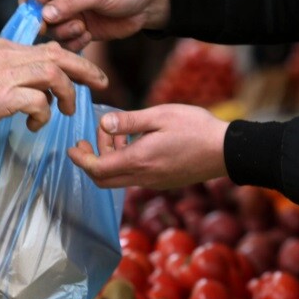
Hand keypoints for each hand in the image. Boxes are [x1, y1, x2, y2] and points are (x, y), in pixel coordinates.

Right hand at [0, 38, 107, 130]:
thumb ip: (10, 70)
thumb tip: (38, 87)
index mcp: (6, 48)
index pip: (48, 48)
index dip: (72, 59)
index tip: (86, 72)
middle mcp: (9, 56)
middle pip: (59, 55)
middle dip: (85, 69)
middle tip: (102, 83)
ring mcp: (7, 75)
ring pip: (54, 75)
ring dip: (66, 95)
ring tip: (66, 112)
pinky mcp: (4, 96)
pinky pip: (38, 102)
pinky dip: (43, 115)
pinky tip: (34, 125)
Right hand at [14, 0, 169, 51]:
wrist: (149, 5)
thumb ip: (71, 3)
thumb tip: (44, 15)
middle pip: (33, 3)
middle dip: (39, 16)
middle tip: (47, 26)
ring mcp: (68, 10)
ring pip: (48, 25)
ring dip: (61, 31)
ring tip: (81, 28)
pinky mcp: (78, 28)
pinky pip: (63, 40)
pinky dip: (72, 42)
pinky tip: (88, 36)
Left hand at [69, 104, 227, 188]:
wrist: (226, 151)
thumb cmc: (196, 128)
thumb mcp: (159, 116)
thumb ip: (129, 122)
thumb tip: (103, 124)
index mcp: (139, 161)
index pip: (97, 169)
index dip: (80, 159)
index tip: (72, 147)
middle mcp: (143, 177)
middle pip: (103, 180)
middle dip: (90, 161)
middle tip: (89, 140)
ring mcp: (153, 182)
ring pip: (119, 178)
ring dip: (110, 159)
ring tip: (118, 134)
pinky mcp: (163, 182)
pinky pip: (134, 177)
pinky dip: (125, 162)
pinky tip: (135, 143)